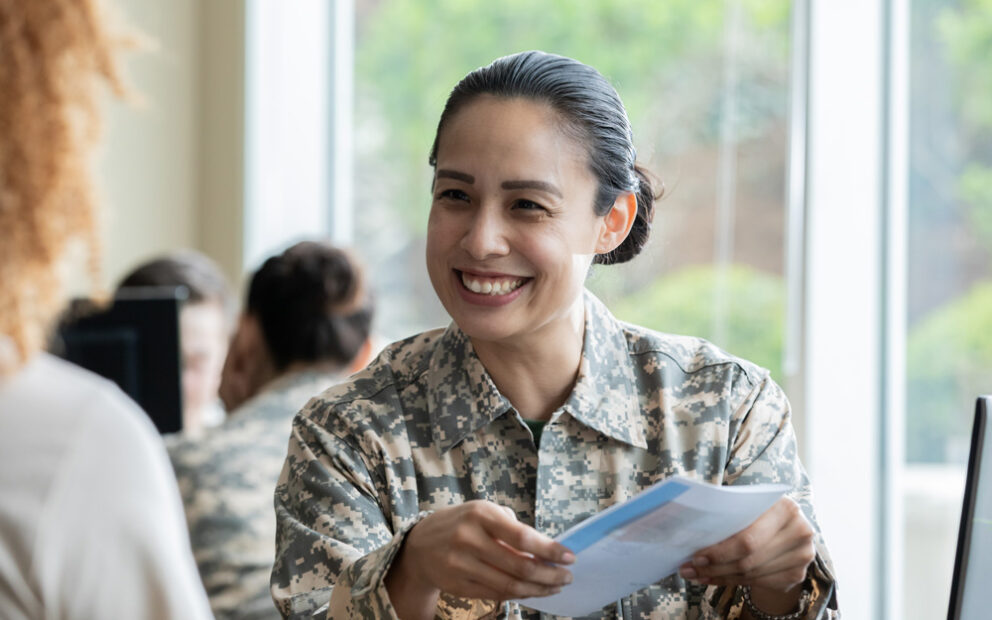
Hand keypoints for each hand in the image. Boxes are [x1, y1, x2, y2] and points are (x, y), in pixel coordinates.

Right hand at [385, 501, 573, 617]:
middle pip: (520, 567)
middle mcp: (469, 539)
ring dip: (539, 588)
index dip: (549, 550)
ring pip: (510, 585)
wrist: (419, 546)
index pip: (522, 536)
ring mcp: (462, 565)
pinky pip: (497, 595)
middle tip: (567, 576)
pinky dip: (521, 595)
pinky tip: (534, 591)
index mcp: (480, 514)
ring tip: (555, 586)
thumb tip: (546, 550)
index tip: (569, 556)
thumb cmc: (461, 524)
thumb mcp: (483, 512)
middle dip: (550, 574)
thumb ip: (512, 527)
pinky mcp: (459, 586)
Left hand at [678, 497, 814, 592]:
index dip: (720, 551)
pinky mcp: (798, 574)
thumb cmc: (759, 513)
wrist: (785, 529)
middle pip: (749, 559)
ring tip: (697, 575)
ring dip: (720, 576)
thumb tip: (691, 531)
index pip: (748, 538)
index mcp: (785, 507)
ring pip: (752, 573)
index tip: (695, 557)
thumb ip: (729, 514)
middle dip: (715, 566)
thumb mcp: (748, 506)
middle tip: (689, 570)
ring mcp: (802, 554)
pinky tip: (715, 578)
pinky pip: (759, 582)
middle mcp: (799, 530)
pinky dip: (733, 582)